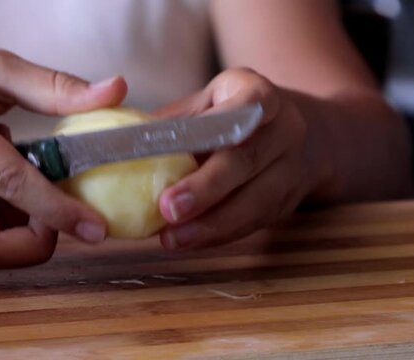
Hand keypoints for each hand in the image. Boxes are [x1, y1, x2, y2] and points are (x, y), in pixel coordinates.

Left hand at [156, 68, 323, 249]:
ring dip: (211, 224)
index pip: (249, 103)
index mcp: (261, 95)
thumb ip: (176, 122)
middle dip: (206, 188)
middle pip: (247, 161)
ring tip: (173, 238)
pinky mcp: (287, 202)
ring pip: (255, 201)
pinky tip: (190, 240)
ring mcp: (291, 169)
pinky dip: (219, 234)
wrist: (293, 136)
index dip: (220, 125)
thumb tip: (120, 143)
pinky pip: (253, 223)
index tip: (185, 145)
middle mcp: (285, 130)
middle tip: (168, 209)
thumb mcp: (208, 103)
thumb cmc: (230, 116)